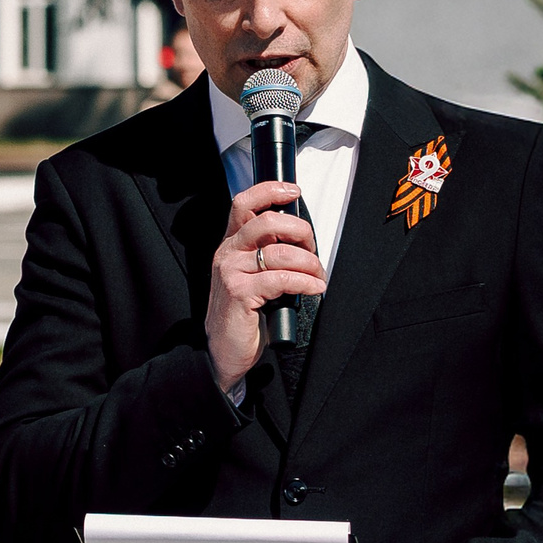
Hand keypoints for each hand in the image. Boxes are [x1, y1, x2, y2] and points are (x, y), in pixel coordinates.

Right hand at [204, 181, 324, 395]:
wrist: (224, 352)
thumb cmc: (243, 315)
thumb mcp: (253, 276)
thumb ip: (267, 254)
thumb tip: (302, 240)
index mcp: (230, 244)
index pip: (243, 204)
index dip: (269, 190)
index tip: (294, 191)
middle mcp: (227, 253)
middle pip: (266, 222)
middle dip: (300, 231)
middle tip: (313, 248)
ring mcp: (230, 272)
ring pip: (279, 252)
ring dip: (309, 263)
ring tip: (318, 276)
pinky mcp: (239, 293)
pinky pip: (281, 279)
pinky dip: (305, 282)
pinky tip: (314, 289)